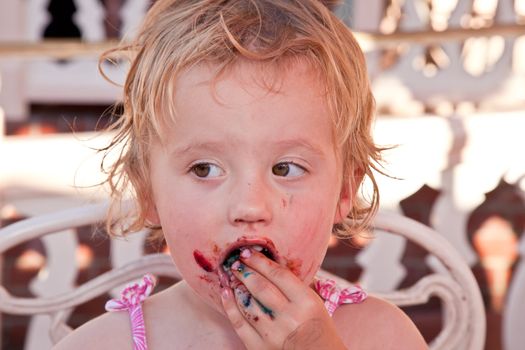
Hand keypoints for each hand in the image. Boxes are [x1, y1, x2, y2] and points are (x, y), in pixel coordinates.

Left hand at [220, 248, 346, 349]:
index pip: (278, 275)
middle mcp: (290, 318)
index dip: (260, 261)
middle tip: (236, 262)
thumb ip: (295, 285)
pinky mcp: (260, 348)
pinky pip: (240, 323)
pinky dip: (229, 306)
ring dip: (236, 286)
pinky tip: (226, 293)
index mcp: (306, 302)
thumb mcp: (316, 303)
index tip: (248, 253)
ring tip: (231, 276)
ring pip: (248, 304)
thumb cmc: (318, 328)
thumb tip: (269, 263)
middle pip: (261, 287)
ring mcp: (274, 335)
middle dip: (245, 271)